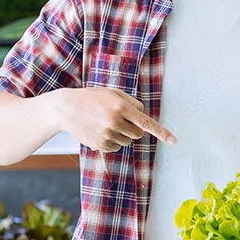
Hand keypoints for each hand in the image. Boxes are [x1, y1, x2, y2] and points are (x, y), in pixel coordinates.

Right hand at [46, 87, 174, 152]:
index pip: (146, 123)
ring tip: (106, 122)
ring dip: (123, 134)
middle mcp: (114, 123)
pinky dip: (113, 140)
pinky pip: (116, 146)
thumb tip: (143, 116)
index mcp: (120, 108)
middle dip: (134, 128)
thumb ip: (131, 103)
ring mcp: (106, 135)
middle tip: (121, 118)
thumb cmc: (92, 98)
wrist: (65, 108)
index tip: (174, 141)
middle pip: (138, 134)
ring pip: (127, 141)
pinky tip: (100, 130)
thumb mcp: (112, 93)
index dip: (161, 133)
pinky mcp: (100, 145)